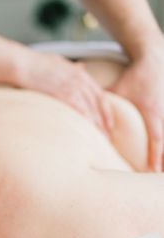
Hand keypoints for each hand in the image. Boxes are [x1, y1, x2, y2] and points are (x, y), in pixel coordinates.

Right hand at [19, 52, 113, 135]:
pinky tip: (87, 132)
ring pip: (90, 109)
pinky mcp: (62, 93)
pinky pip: (79, 110)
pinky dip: (85, 121)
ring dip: (96, 126)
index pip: (100, 96)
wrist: (23, 63)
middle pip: (98, 105)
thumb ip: (72, 67)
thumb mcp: (59, 61)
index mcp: (81, 74)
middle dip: (104, 123)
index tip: (109, 125)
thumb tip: (81, 66)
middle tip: (107, 138)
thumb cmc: (36, 63)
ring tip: (99, 140)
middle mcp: (80, 80)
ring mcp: (72, 86)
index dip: (107, 112)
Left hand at [111, 50, 163, 171]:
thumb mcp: (118, 89)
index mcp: (153, 111)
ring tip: (163, 177)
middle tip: (160, 178)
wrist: (155, 59)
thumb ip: (103, 103)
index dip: (156, 155)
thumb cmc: (133, 77)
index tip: (153, 170)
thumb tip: (82, 112)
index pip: (157, 138)